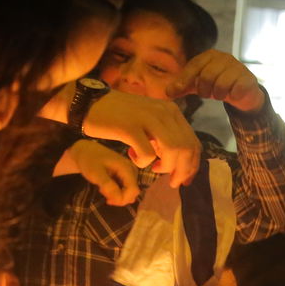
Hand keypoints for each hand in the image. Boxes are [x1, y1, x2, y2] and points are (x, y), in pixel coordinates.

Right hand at [44, 87, 199, 186]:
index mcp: (171, 111)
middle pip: (186, 149)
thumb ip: (167, 135)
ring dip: (166, 168)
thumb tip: (181, 159)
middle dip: (182, 171)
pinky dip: (143, 163)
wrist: (91, 103)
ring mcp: (148, 118)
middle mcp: (164, 112)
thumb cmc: (121, 116)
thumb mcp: (150, 121)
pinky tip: (133, 157)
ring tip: (154, 169)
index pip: (193, 143)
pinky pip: (148, 154)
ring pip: (173, 151)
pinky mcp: (131, 128)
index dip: (192, 166)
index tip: (184, 180)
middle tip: (171, 182)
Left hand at [55, 140, 139, 205]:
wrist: (84, 151)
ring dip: (117, 195)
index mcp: (126, 168)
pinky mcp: (126, 174)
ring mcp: (129, 172)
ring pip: (130, 192)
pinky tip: (106, 187)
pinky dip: (117, 192)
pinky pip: (126, 188)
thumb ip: (108, 186)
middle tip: (103, 192)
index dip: (122, 199)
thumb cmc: (89, 160)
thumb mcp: (96, 173)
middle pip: (133, 192)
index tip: (107, 200)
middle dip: (119, 198)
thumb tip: (119, 199)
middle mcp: (131, 169)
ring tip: (103, 188)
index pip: (133, 190)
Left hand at [167, 50, 265, 114]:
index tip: (176, 91)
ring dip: (218, 95)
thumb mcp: (198, 84)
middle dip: (204, 90)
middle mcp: (224, 57)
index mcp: (210, 55)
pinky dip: (233, 96)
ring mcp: (237, 67)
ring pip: (222, 84)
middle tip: (207, 94)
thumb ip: (183, 86)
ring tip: (220, 95)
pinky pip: (237, 89)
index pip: (194, 66)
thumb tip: (167, 92)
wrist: (243, 91)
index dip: (184, 79)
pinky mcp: (248, 78)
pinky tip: (233, 95)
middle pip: (207, 76)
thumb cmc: (218, 84)